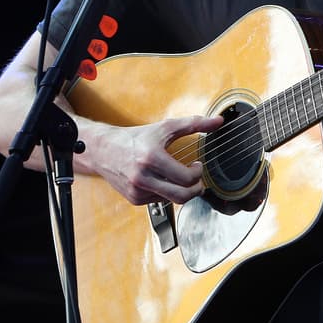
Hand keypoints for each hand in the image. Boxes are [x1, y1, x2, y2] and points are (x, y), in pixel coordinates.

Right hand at [95, 114, 222, 204]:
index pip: (186, 178)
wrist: (103, 149)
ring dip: (181, 191)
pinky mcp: (134, 198)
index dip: (198, 174)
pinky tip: (163, 181)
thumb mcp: (165, 127)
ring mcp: (137, 190)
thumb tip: (218, 121)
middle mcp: (142, 177)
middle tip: (198, 182)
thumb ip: (194, 124)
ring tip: (182, 180)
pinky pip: (158, 201)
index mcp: (151, 158)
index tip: (197, 166)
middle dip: (196, 190)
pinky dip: (165, 193)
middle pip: (181, 196)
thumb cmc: (136, 138)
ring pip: (171, 200)